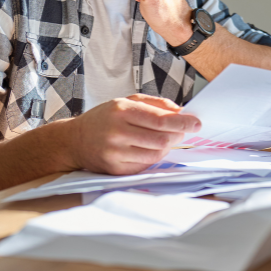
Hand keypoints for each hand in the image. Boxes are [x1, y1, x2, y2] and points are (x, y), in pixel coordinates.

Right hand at [69, 94, 200, 174]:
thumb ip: (155, 104)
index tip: (196, 123)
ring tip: (166, 138)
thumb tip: (180, 111)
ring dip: (168, 146)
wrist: (74, 140)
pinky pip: (146, 165)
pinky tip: (150, 148)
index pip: (160, 119)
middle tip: (183, 131)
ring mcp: (115, 153)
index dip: (182, 122)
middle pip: (161, 138)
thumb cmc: (104, 118)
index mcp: (121, 110)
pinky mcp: (115, 169)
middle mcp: (117, 132)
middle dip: (178, 135)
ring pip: (156, 153)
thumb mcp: (125, 101)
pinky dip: (154, 157)